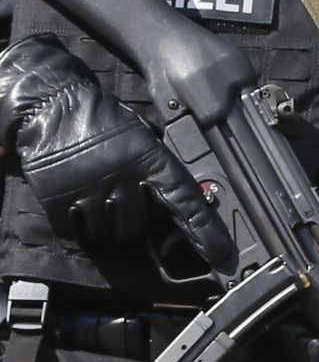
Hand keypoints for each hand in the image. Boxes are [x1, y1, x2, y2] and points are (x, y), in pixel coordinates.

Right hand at [0, 37, 230, 266]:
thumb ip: (157, 170)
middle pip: (137, 229)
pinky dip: (79, 227)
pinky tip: (80, 208)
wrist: (55, 105)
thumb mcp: (142, 139)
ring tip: (100, 205)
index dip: (203, 231)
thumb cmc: (104, 122)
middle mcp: (121, 178)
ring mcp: (88, 190)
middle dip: (134, 224)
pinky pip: (75, 232)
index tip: (219, 256)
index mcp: (149, 160)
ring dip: (106, 229)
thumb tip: (177, 204)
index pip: (184, 201)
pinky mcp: (57, 199)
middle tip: (124, 207)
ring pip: (107, 235)